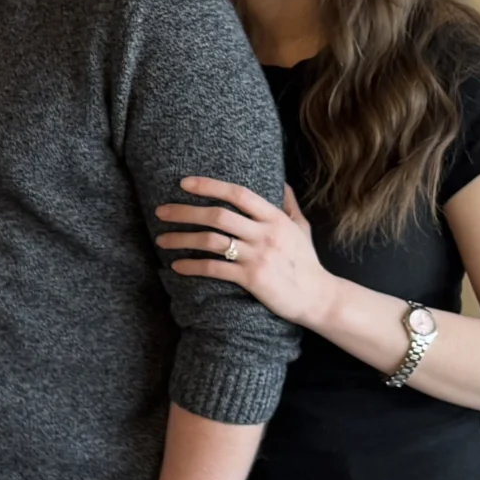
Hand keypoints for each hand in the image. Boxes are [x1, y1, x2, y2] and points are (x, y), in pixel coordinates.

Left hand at [155, 178, 333, 326]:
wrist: (318, 297)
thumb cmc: (306, 262)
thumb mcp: (301, 228)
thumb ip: (289, 205)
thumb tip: (282, 182)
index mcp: (275, 218)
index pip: (238, 194)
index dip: (209, 186)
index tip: (184, 183)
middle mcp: (265, 234)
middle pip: (217, 215)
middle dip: (184, 212)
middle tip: (161, 211)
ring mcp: (258, 256)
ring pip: (211, 240)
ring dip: (181, 239)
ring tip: (161, 240)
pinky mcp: (252, 279)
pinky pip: (214, 268)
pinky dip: (191, 266)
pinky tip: (176, 266)